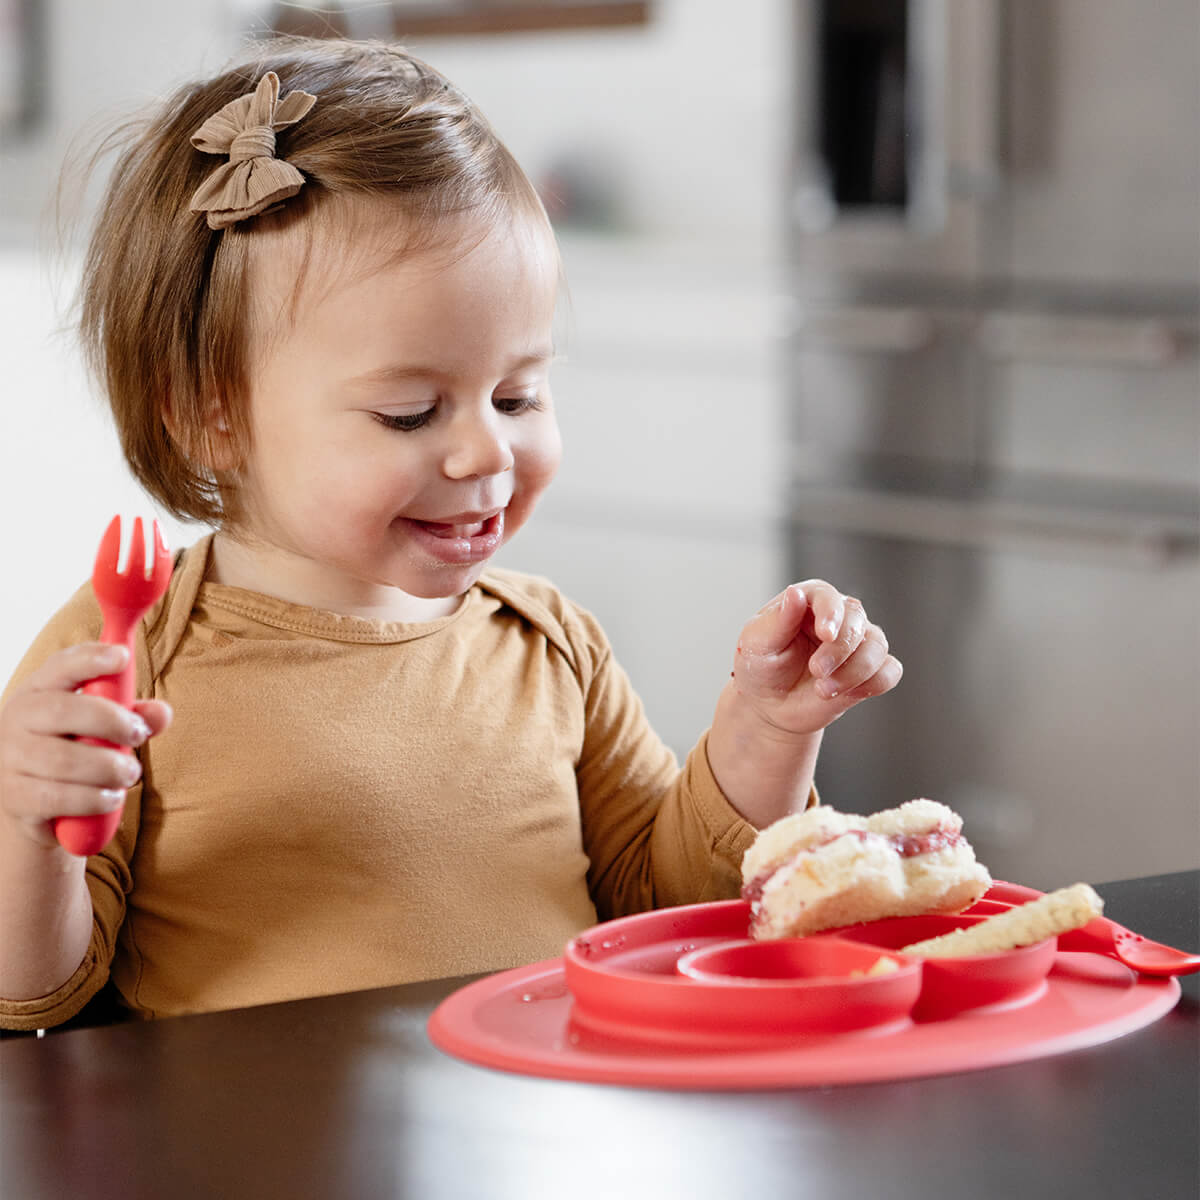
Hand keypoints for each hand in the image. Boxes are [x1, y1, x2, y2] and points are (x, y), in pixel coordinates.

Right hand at [0, 643, 172, 848]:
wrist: (32, 805)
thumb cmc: (73, 753)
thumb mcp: (101, 729)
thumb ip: (132, 717)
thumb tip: (161, 713)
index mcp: (38, 693)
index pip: (60, 666)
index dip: (90, 659)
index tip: (123, 657)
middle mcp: (17, 721)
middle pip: (63, 710)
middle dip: (112, 722)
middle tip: (139, 735)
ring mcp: (10, 759)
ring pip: (63, 760)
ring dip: (109, 768)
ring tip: (129, 773)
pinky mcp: (15, 798)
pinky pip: (57, 798)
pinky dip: (94, 798)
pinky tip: (111, 797)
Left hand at [732, 581, 901, 736]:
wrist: (770, 706)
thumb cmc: (760, 667)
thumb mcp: (757, 643)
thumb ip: (778, 620)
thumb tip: (795, 594)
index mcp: (809, 602)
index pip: (829, 597)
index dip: (831, 613)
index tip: (825, 634)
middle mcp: (839, 618)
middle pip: (857, 621)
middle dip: (840, 650)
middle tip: (817, 671)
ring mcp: (857, 644)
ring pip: (877, 646)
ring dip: (854, 671)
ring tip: (824, 690)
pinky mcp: (870, 671)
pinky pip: (890, 671)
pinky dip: (874, 683)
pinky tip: (848, 694)